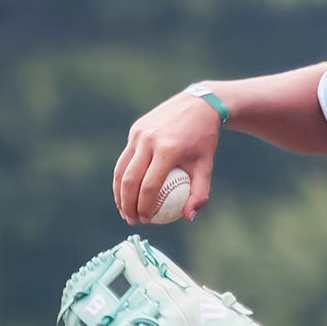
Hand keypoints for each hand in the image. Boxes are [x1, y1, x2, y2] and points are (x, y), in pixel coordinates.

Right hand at [113, 90, 222, 223]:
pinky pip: (126, 158)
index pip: (149, 186)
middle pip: (129, 180)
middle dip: (127, 205)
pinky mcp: (135, 129)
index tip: (147, 220)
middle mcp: (149, 140)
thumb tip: (188, 217)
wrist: (200, 104)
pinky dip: (123, 176)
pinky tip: (126, 192)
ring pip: (121, 169)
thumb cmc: (204, 139)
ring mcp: (139, 133)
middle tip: (132, 220)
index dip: (144, 207)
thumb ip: (200, 193)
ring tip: (125, 210)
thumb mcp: (206, 166)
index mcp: (167, 149)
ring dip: (119, 193)